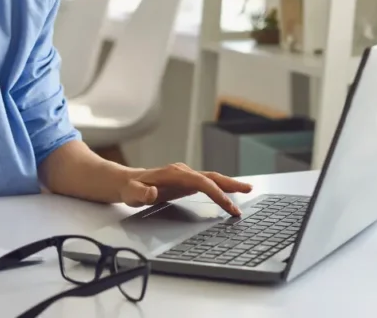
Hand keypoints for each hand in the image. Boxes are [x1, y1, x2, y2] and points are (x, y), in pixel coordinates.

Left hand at [118, 163, 251, 216]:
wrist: (127, 182)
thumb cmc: (130, 189)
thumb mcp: (132, 193)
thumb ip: (140, 193)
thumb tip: (151, 193)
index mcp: (174, 174)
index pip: (202, 182)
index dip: (216, 193)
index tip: (228, 205)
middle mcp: (182, 172)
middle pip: (211, 177)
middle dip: (231, 184)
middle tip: (249, 190)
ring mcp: (185, 176)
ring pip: (211, 179)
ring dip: (229, 185)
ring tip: (246, 190)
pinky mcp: (185, 181)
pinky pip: (207, 183)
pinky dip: (220, 187)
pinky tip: (228, 193)